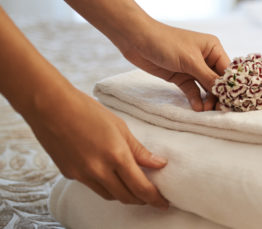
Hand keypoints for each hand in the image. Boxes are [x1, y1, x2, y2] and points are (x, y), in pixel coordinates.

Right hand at [28, 87, 168, 208]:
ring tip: (134, 188)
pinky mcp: (69, 174)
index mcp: (116, 156)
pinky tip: (110, 177)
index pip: (141, 187)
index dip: (154, 198)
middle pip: (126, 197)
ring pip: (109, 195)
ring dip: (123, 195)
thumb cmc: (88, 111)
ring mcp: (82, 174)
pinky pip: (92, 186)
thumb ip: (140, 150)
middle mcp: (99, 170)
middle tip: (152, 197)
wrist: (50, 107)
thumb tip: (159, 164)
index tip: (164, 203)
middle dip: (141, 200)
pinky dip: (105, 186)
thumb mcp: (121, 128)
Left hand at [118, 21, 229, 110]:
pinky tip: (197, 107)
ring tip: (207, 110)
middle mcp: (206, 58)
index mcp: (213, 48)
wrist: (136, 40)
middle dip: (219, 94)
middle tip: (219, 109)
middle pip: (218, 80)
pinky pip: (192, 90)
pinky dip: (195, 99)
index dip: (231, 85)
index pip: (227, 70)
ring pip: (206, 87)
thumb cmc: (166, 43)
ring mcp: (193, 68)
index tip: (234, 100)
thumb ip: (208, 77)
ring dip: (207, 99)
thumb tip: (225, 91)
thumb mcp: (190, 61)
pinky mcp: (181, 77)